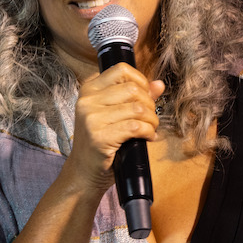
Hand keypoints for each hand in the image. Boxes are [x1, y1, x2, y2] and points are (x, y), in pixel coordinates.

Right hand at [66, 64, 164, 191]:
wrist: (83, 172)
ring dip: (151, 120)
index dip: (140, 81)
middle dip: (149, 104)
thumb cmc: (101, 142)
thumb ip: (135, 97)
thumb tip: (159, 85)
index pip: (121, 70)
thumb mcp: (114, 114)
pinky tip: (147, 137)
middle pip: (132, 89)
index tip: (145, 97)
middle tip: (150, 118)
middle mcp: (87, 100)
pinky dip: (148, 132)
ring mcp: (91, 118)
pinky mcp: (99, 136)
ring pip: (137, 108)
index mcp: (89, 89)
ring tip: (150, 128)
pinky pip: (135, 126)